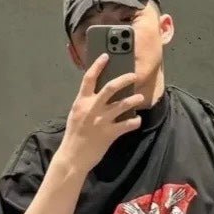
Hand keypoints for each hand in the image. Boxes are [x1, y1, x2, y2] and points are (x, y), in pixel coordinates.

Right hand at [60, 53, 144, 172]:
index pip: (89, 78)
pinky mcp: (109, 133)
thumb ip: (86, 104)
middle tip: (133, 76)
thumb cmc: (74, 136)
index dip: (98, 65)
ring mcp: (101, 120)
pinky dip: (134, 122)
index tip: (106, 56)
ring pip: (122, 104)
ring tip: (140, 97)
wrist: (73, 156)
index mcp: (81, 102)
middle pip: (111, 87)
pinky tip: (137, 120)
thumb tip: (99, 96)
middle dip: (124, 79)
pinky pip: (126, 124)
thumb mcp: (76, 115)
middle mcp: (92, 108)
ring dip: (134, 99)